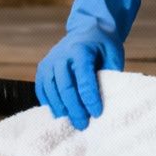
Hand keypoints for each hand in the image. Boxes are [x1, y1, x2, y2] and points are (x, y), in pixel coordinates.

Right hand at [36, 0, 141, 129]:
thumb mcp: (113, 54)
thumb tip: (108, 99)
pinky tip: (60, 113)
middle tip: (83, 124)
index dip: (90, 98)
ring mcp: (49, 62)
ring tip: (72, 122)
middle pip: (65, 86)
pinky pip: (42, 89)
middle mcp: (61, 55)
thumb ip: (111, 74)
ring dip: (61, 109)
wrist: (87, 30)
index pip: (83, 77)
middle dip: (74, 108)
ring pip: (51, 90)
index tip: (97, 113)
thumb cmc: (103, 45)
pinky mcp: (43, 69)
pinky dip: (49, 103)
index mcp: (80, 50)